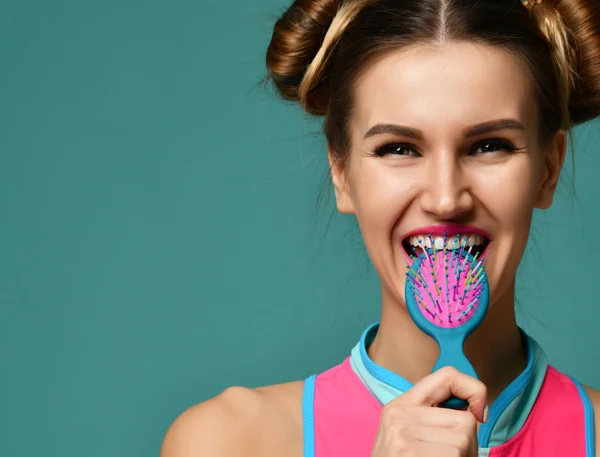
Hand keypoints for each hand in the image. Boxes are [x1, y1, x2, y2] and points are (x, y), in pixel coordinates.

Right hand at [370, 366, 487, 456]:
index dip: (474, 390)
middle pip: (464, 420)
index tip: (479, 414)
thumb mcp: (412, 435)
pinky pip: (456, 455)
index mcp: (401, 404)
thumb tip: (477, 412)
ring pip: (463, 441)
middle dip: (468, 445)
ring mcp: (401, 434)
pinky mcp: (409, 452)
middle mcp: (398, 413)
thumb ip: (435, 417)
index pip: (448, 375)